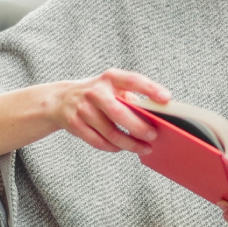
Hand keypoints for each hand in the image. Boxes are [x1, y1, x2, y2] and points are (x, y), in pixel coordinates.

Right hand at [53, 69, 170, 155]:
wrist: (60, 100)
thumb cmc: (97, 94)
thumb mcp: (113, 87)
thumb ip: (131, 97)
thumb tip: (154, 116)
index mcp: (110, 78)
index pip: (133, 80)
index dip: (150, 89)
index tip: (167, 99)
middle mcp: (95, 92)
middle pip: (120, 113)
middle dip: (139, 127)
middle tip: (154, 136)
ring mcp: (83, 109)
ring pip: (110, 133)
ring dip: (130, 144)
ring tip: (144, 148)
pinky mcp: (75, 124)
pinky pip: (98, 142)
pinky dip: (114, 148)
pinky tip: (123, 148)